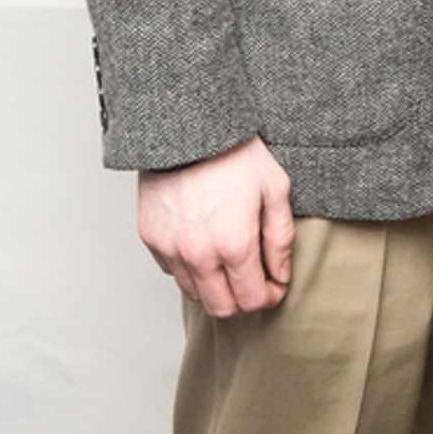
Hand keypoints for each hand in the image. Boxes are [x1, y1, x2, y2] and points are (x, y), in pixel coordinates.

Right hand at [138, 134, 293, 317]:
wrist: (188, 125)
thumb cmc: (234, 151)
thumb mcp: (274, 187)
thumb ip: (280, 238)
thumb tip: (280, 274)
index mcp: (234, 244)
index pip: (251, 300)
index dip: (268, 297)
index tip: (274, 285)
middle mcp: (198, 254)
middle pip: (221, 308)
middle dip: (242, 300)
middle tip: (254, 279)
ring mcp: (171, 248)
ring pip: (195, 293)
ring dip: (215, 286)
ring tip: (229, 259)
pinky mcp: (151, 239)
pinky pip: (173, 270)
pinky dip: (190, 267)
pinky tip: (204, 242)